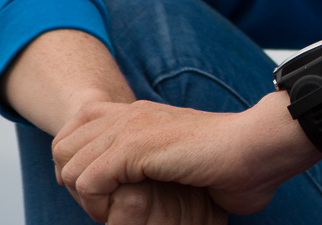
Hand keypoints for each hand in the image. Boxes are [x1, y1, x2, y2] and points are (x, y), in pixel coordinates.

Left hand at [54, 92, 320, 219]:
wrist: (259, 149)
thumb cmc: (231, 163)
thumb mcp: (179, 158)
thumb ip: (152, 161)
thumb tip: (131, 189)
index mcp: (139, 113)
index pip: (74, 133)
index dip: (81, 167)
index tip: (109, 191)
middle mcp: (130, 114)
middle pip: (63, 150)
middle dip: (77, 183)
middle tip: (109, 203)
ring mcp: (131, 128)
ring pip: (70, 167)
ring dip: (88, 197)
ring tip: (118, 208)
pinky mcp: (134, 148)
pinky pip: (87, 182)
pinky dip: (99, 204)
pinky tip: (126, 208)